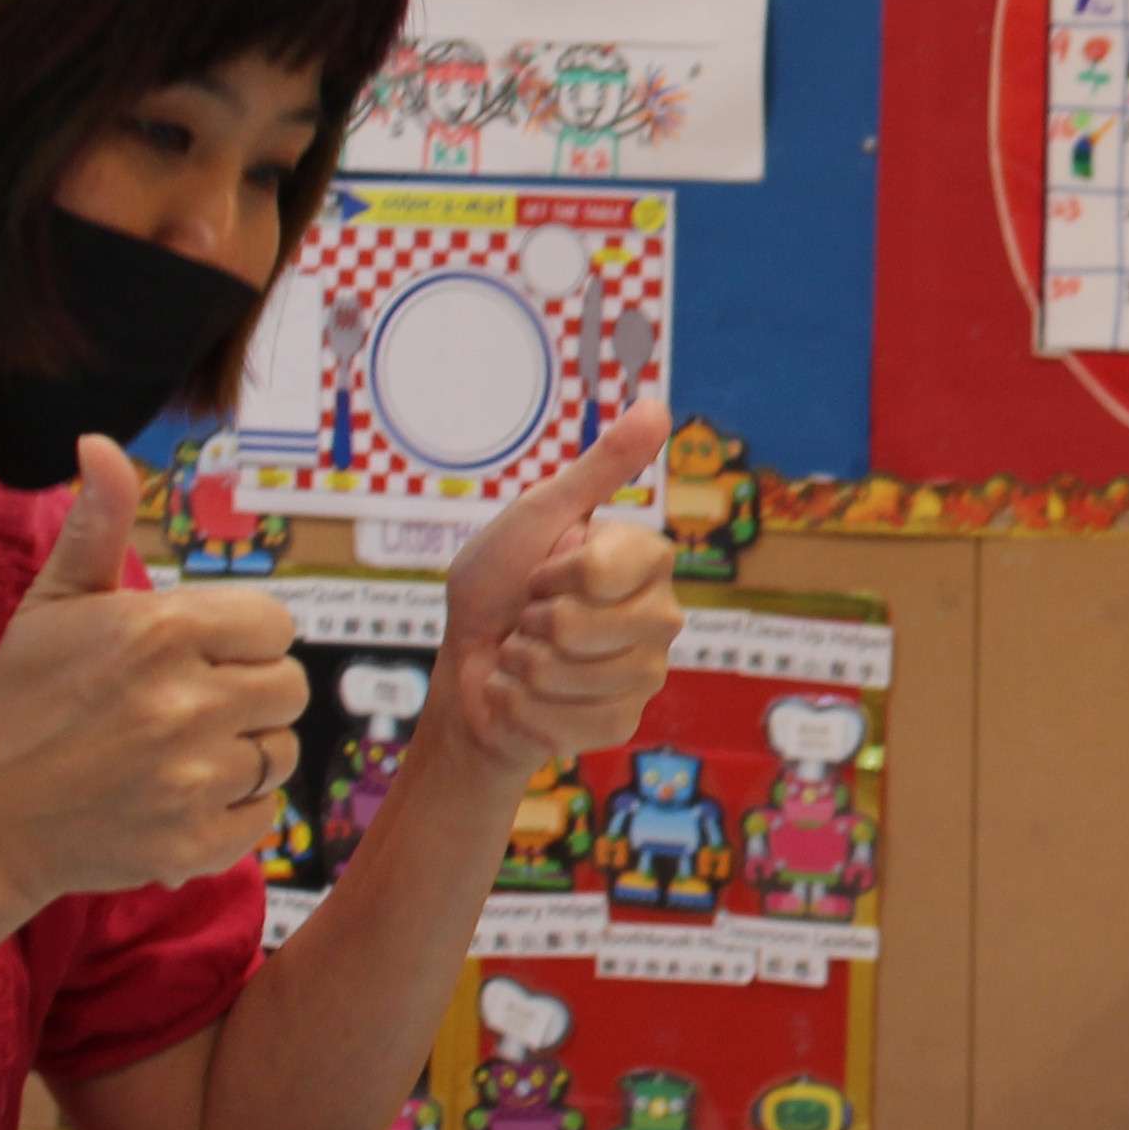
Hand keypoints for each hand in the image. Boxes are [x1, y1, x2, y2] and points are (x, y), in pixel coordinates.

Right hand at [0, 439, 306, 904]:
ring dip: (242, 753)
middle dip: (248, 694)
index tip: (200, 655)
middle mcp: (187, 703)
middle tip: (188, 705)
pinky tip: (177, 797)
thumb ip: (97, 521)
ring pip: (280, 753)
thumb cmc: (22, 700)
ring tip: (176, 753)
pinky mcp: (194, 842)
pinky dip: (232, 811)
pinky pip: (264, 816)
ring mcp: (193, 779)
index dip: (244, 640)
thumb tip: (100, 442)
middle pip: (289, 689)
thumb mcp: (54, 603)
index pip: (276, 626)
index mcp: (162, 632)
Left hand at [433, 411, 686, 782]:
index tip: (540, 571)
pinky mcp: (622, 723)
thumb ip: (600, 467)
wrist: (468, 667)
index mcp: (646, 560)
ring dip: (521, 670)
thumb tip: (656, 405)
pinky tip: (527, 699)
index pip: (600, 570)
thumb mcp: (538, 516)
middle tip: (530, 619)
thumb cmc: (497, 586)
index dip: (549, 574)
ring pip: (568, 680)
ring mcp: (645, 674)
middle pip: (579, 629)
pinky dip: (523, 711)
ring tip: (526, 658)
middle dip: (528, 625)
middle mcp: (661, 615)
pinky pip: (568, 724)